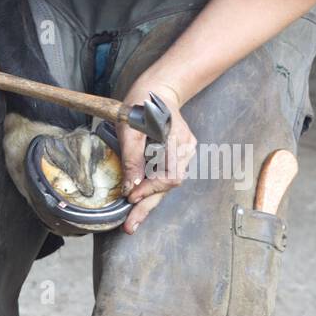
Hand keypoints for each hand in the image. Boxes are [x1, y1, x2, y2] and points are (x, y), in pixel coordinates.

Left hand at [117, 78, 196, 232]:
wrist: (156, 89)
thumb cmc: (141, 104)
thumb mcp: (129, 130)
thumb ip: (132, 159)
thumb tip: (130, 188)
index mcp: (178, 141)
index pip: (169, 177)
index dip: (149, 190)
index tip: (131, 197)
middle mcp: (187, 149)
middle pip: (169, 185)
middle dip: (148, 206)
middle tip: (130, 226)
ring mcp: (186, 152)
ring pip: (168, 183)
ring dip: (150, 200)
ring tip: (133, 218)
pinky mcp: (180, 154)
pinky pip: (167, 175)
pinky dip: (153, 188)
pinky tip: (140, 199)